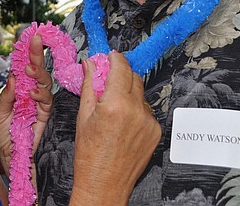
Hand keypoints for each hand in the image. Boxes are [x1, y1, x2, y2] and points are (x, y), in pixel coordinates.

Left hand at [0, 34, 52, 174]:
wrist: (10, 159)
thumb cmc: (4, 136)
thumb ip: (6, 97)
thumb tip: (14, 77)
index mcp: (19, 89)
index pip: (24, 67)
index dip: (27, 52)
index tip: (28, 36)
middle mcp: (31, 93)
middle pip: (37, 70)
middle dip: (38, 54)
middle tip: (36, 40)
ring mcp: (39, 103)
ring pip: (45, 82)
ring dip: (39, 73)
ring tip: (30, 68)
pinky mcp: (46, 115)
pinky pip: (47, 102)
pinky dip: (40, 95)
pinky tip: (32, 92)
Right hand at [70, 51, 160, 204]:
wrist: (104, 184)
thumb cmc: (90, 156)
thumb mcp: (83, 116)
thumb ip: (90, 85)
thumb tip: (90, 65)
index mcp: (115, 104)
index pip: (121, 67)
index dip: (115, 58)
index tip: (111, 56)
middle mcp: (135, 110)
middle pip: (133, 77)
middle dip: (122, 75)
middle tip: (109, 82)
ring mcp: (148, 121)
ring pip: (141, 94)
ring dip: (129, 94)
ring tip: (114, 110)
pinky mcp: (156, 131)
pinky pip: (147, 111)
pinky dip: (137, 111)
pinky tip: (124, 123)